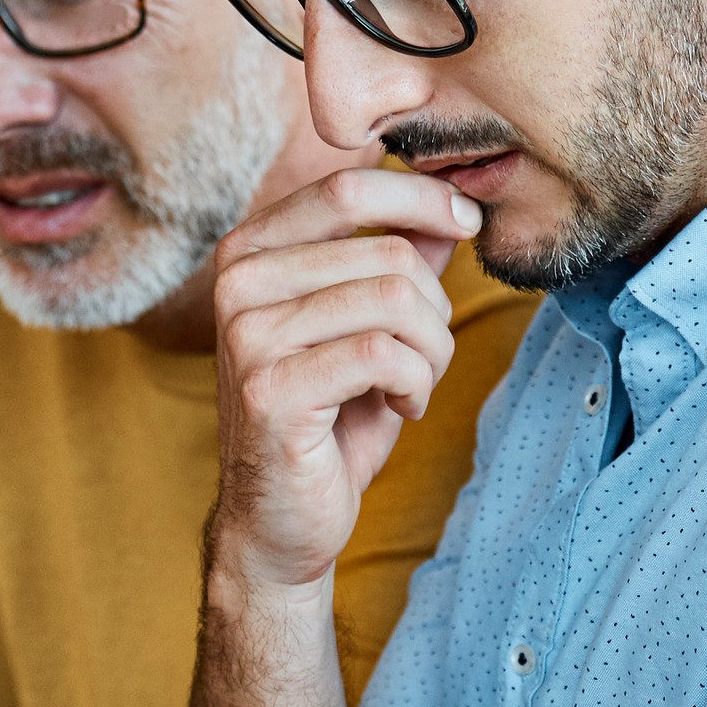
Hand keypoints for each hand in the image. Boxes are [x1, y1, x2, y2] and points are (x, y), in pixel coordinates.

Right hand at [207, 167, 483, 594]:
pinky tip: (402, 406)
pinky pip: (382, 354)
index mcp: (251, 250)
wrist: (281, 519)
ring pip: (393, 301)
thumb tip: (450, 203)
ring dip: (431, 351)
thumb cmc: (329, 420)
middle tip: (427, 357)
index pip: (347, 187)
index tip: (468, 222)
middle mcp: (237, 282)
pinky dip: (414, 383)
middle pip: (387, 254)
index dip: (422, 198)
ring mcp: (247, 336)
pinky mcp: (268, 389)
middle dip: (435, 309)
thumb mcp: (370, 326)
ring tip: (414, 385)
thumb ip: (398, 260)